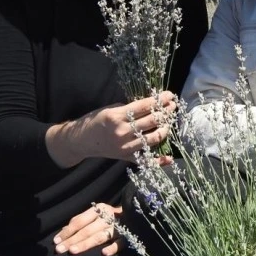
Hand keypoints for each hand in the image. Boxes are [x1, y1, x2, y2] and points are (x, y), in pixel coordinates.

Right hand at [46, 91, 176, 166]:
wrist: (81, 140)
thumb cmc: (96, 120)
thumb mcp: (111, 108)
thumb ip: (130, 108)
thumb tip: (151, 104)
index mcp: (117, 116)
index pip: (145, 106)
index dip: (160, 100)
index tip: (169, 95)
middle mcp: (122, 132)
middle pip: (152, 121)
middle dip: (166, 111)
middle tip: (173, 105)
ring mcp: (125, 147)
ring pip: (154, 138)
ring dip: (166, 128)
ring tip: (169, 121)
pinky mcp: (126, 157)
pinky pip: (146, 160)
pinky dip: (159, 160)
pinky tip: (169, 157)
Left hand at [54, 203, 121, 255]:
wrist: (134, 214)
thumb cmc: (109, 216)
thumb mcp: (95, 214)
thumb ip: (80, 221)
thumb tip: (62, 232)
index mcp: (100, 209)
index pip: (80, 221)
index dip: (68, 231)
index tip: (56, 240)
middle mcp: (108, 217)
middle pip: (87, 230)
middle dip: (72, 240)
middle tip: (59, 249)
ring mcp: (118, 227)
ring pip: (100, 237)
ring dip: (86, 244)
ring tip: (73, 250)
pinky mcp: (127, 236)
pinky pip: (120, 243)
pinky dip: (112, 248)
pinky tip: (104, 253)